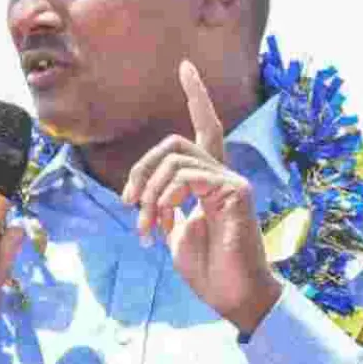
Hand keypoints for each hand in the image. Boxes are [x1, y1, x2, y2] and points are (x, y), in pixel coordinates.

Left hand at [121, 60, 280, 334]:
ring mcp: (231, 180)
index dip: (197, 96)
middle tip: (127, 202)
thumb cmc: (208, 269)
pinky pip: (188, 176)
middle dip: (141, 168)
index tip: (185, 67)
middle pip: (175, 143)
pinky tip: (163, 220)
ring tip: (144, 225)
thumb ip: (165, 208)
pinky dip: (166, 197)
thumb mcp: (175, 233)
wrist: (233, 296)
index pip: (205, 128)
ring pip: (176, 159)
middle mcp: (223, 174)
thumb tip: (147, 195)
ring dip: (149, 192)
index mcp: (208, 181)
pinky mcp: (235, 191)